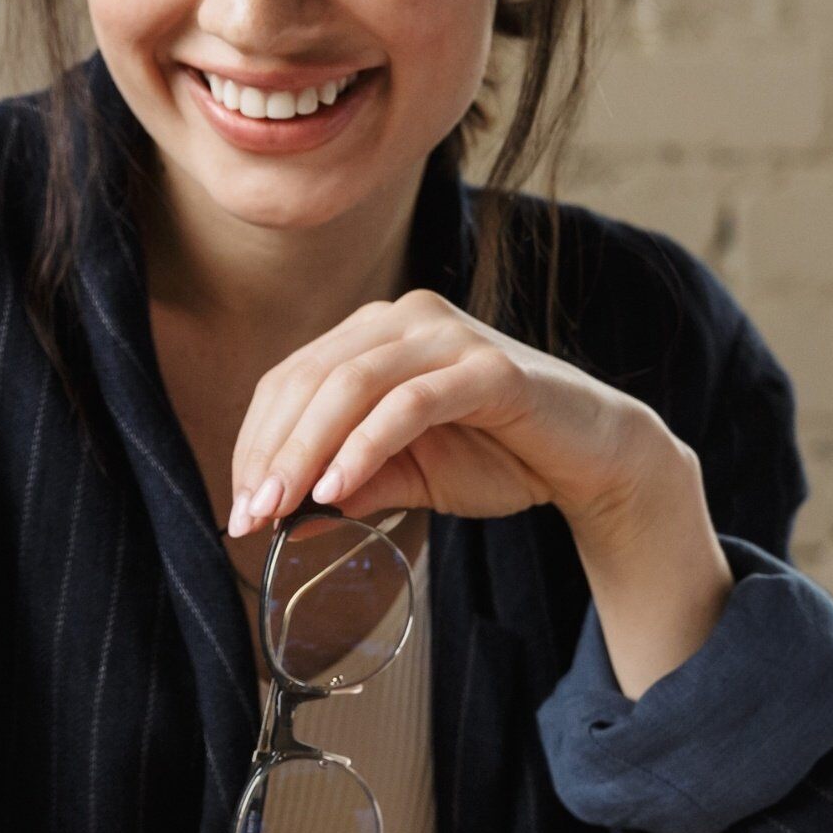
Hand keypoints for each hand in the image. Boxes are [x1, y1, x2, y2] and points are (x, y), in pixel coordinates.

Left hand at [227, 290, 729, 691]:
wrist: (593, 456)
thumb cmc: (503, 454)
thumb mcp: (410, 476)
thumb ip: (353, 482)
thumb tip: (287, 513)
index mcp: (380, 333)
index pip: (293, 378)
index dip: (256, 441)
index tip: (239, 507)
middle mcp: (409, 318)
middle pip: (312, 377)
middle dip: (271, 451)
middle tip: (249, 515)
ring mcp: (450, 336)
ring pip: (352, 382)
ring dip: (307, 448)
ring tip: (284, 505)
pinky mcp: (489, 367)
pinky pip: (411, 401)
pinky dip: (367, 443)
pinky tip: (340, 486)